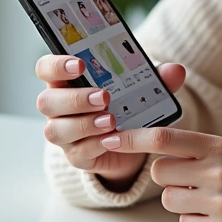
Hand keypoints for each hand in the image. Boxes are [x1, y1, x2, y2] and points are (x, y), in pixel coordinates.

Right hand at [35, 55, 186, 187]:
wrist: (130, 139)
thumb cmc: (126, 103)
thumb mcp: (142, 86)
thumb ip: (157, 77)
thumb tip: (176, 70)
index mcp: (66, 81)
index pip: (45, 68)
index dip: (56, 65)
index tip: (79, 64)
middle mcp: (58, 107)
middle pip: (47, 101)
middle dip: (75, 98)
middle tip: (104, 96)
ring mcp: (64, 133)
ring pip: (55, 130)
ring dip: (83, 124)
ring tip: (111, 120)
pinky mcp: (76, 156)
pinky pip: (76, 152)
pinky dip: (95, 145)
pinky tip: (112, 140)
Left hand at [101, 128, 221, 221]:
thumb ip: (194, 147)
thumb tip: (153, 143)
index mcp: (218, 147)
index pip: (164, 139)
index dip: (132, 139)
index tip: (112, 139)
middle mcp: (218, 171)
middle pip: (159, 172)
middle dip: (168, 178)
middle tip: (191, 180)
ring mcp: (219, 201)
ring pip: (169, 200)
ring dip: (182, 201)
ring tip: (210, 200)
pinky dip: (196, 221)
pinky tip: (217, 216)